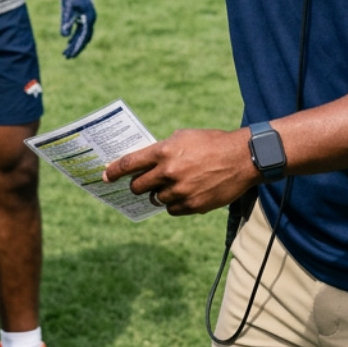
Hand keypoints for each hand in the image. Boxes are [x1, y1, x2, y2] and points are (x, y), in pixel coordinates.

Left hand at [59, 0, 96, 58]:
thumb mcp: (67, 7)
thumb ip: (66, 21)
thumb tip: (64, 36)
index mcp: (89, 17)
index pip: (84, 36)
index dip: (78, 46)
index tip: (71, 55)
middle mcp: (90, 19)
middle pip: (84, 38)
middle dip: (76, 48)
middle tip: (68, 57)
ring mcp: (87, 17)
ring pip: (82, 34)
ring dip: (74, 43)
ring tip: (66, 53)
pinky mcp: (82, 14)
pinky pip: (80, 29)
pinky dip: (74, 36)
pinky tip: (68, 41)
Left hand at [103, 128, 257, 215]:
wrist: (242, 158)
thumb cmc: (212, 143)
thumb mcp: (184, 137)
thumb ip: (163, 149)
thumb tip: (146, 161)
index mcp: (164, 152)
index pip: (129, 163)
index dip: (114, 171)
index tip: (105, 176)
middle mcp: (169, 173)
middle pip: (138, 187)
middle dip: (137, 186)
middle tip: (141, 184)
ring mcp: (180, 191)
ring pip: (156, 199)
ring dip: (160, 194)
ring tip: (174, 185)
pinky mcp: (193, 206)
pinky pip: (172, 209)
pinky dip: (175, 203)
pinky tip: (186, 193)